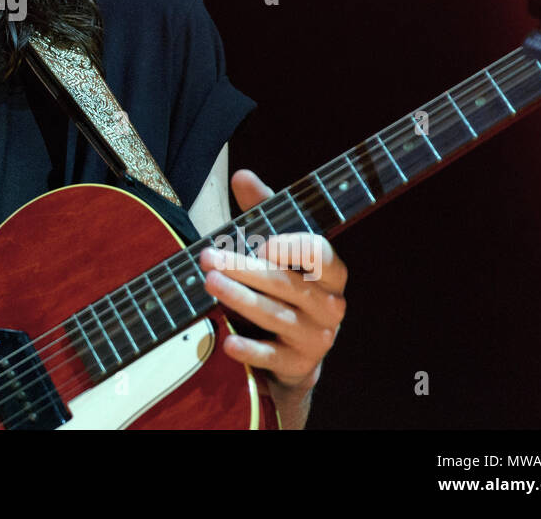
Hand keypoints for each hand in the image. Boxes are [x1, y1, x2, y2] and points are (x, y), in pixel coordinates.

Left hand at [198, 169, 347, 415]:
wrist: (292, 348)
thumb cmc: (282, 282)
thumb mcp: (274, 245)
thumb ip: (261, 210)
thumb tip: (242, 175)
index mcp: (331, 272)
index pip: (321, 255)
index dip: (293, 249)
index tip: (263, 244)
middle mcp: (330, 305)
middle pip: (288, 284)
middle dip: (245, 269)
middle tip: (209, 258)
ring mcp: (317, 338)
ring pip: (277, 315)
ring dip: (240, 299)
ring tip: (209, 283)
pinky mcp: (298, 365)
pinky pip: (272, 355)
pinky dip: (249, 349)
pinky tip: (226, 340)